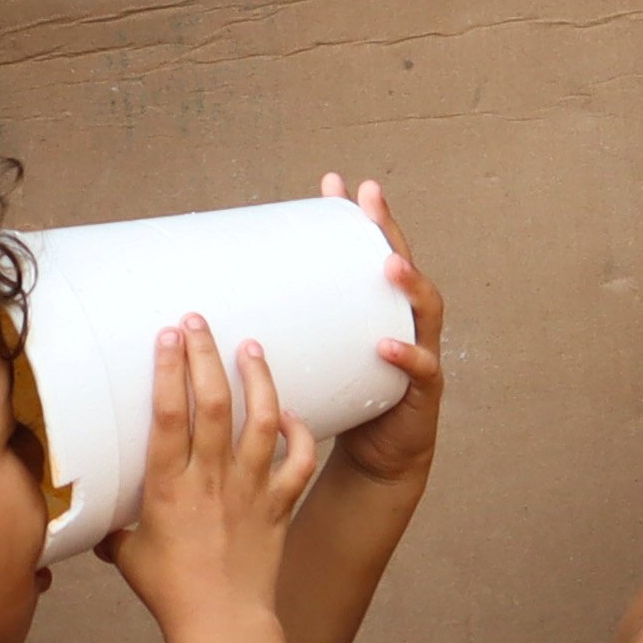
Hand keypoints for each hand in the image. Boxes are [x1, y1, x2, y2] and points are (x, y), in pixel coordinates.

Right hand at [106, 315, 323, 635]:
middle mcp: (210, 481)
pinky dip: (300, 434)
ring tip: (251, 347)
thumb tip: (95, 524)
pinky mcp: (279, 505)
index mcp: (167, 488)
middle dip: (206, 355)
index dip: (168, 370)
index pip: (167, 416)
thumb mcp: (129, 556)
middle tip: (200, 321)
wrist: (222, 625)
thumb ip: (116, 531)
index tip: (167, 335)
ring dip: (259, 379)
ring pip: (262, 422)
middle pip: (213, 404)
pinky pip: (298, 462)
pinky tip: (293, 414)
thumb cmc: (171, 594)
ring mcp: (249, 490)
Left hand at [317, 174, 445, 487]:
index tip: (332, 182)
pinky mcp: (422, 394)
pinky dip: (405, 357)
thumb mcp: (312, 358)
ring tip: (388, 265)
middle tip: (370, 196)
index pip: (370, 252)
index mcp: (378, 311)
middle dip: (388, 228)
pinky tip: (386, 346)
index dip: (357, 217)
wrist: (375, 461)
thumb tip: (218, 304)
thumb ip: (286, 331)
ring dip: (408, 284)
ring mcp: (421, 354)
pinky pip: (421, 370)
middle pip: (403, 266)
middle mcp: (406, 323)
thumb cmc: (340, 404)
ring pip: (424, 310)